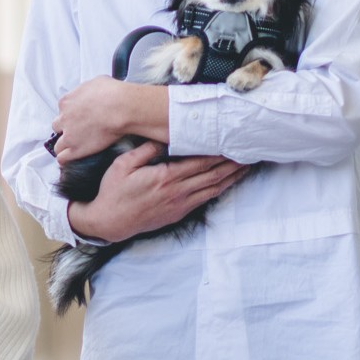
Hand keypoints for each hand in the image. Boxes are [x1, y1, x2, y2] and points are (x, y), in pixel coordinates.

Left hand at [51, 77, 169, 161]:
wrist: (121, 108)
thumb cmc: (112, 93)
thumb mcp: (96, 82)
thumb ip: (88, 90)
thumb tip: (92, 91)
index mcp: (67, 101)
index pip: (63, 109)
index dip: (71, 114)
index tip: (78, 117)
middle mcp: (64, 118)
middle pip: (58, 126)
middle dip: (66, 129)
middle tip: (77, 131)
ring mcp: (69, 135)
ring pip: (58, 145)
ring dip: (64, 146)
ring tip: (72, 148)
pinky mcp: (76, 149)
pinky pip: (62, 157)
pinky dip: (64, 159)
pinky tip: (68, 159)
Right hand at [66, 143, 250, 242]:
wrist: (109, 222)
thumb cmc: (114, 192)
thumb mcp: (123, 165)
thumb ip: (146, 150)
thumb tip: (165, 138)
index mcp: (166, 178)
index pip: (201, 162)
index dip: (221, 152)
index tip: (234, 142)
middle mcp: (177, 192)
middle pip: (213, 175)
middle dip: (233, 163)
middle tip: (250, 152)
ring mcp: (180, 205)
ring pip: (213, 188)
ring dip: (232, 177)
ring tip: (247, 166)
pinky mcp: (178, 213)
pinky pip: (205, 199)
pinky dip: (220, 189)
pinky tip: (228, 182)